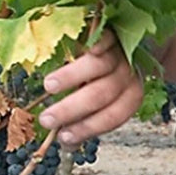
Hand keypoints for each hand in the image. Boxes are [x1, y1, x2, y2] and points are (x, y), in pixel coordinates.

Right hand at [39, 30, 143, 145]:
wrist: (129, 33)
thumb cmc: (103, 73)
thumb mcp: (98, 97)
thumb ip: (84, 117)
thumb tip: (65, 145)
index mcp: (129, 94)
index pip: (114, 114)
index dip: (90, 127)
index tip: (63, 138)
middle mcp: (127, 73)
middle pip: (104, 93)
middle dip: (73, 109)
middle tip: (46, 119)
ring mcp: (120, 50)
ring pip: (101, 65)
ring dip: (74, 77)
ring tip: (49, 86)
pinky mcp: (112, 29)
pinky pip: (107, 37)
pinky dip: (99, 43)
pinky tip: (86, 49)